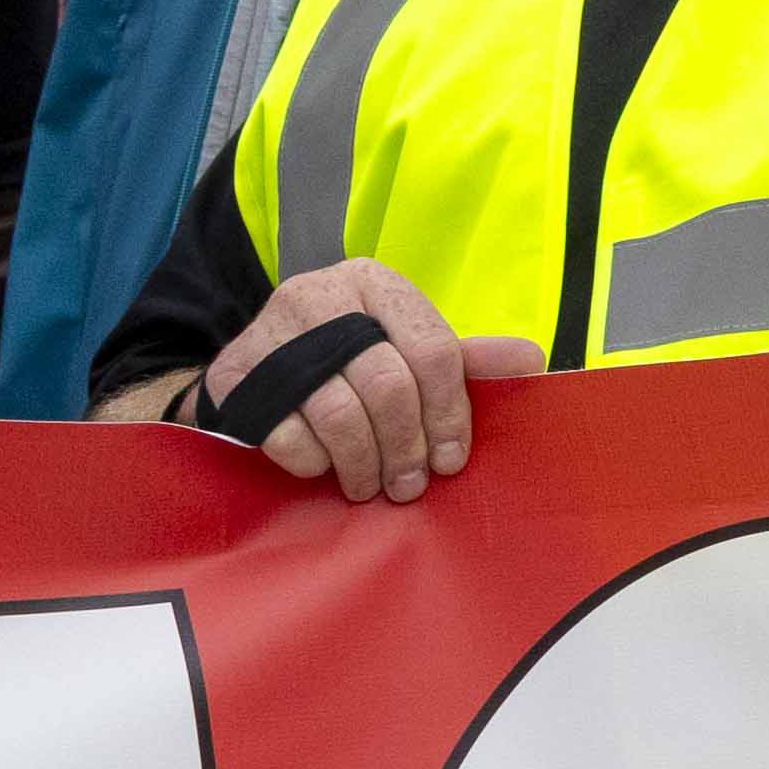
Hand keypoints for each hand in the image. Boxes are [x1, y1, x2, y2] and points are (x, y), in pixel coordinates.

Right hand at [197, 262, 473, 502]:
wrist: (254, 367)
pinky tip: (325, 465)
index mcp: (373, 282)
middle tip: (411, 484)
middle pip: (389, 385)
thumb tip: (532, 361)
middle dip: (407, 447)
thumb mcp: (404, 349)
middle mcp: (319, 295)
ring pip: (341, 415)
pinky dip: (317, 463)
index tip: (451, 459)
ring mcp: (272, 334)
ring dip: (366, 465)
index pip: (434, 350)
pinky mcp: (236, 377)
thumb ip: (464, 360)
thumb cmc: (345, 360)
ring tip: (373, 486)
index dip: (450, 414)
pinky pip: (292, 438)